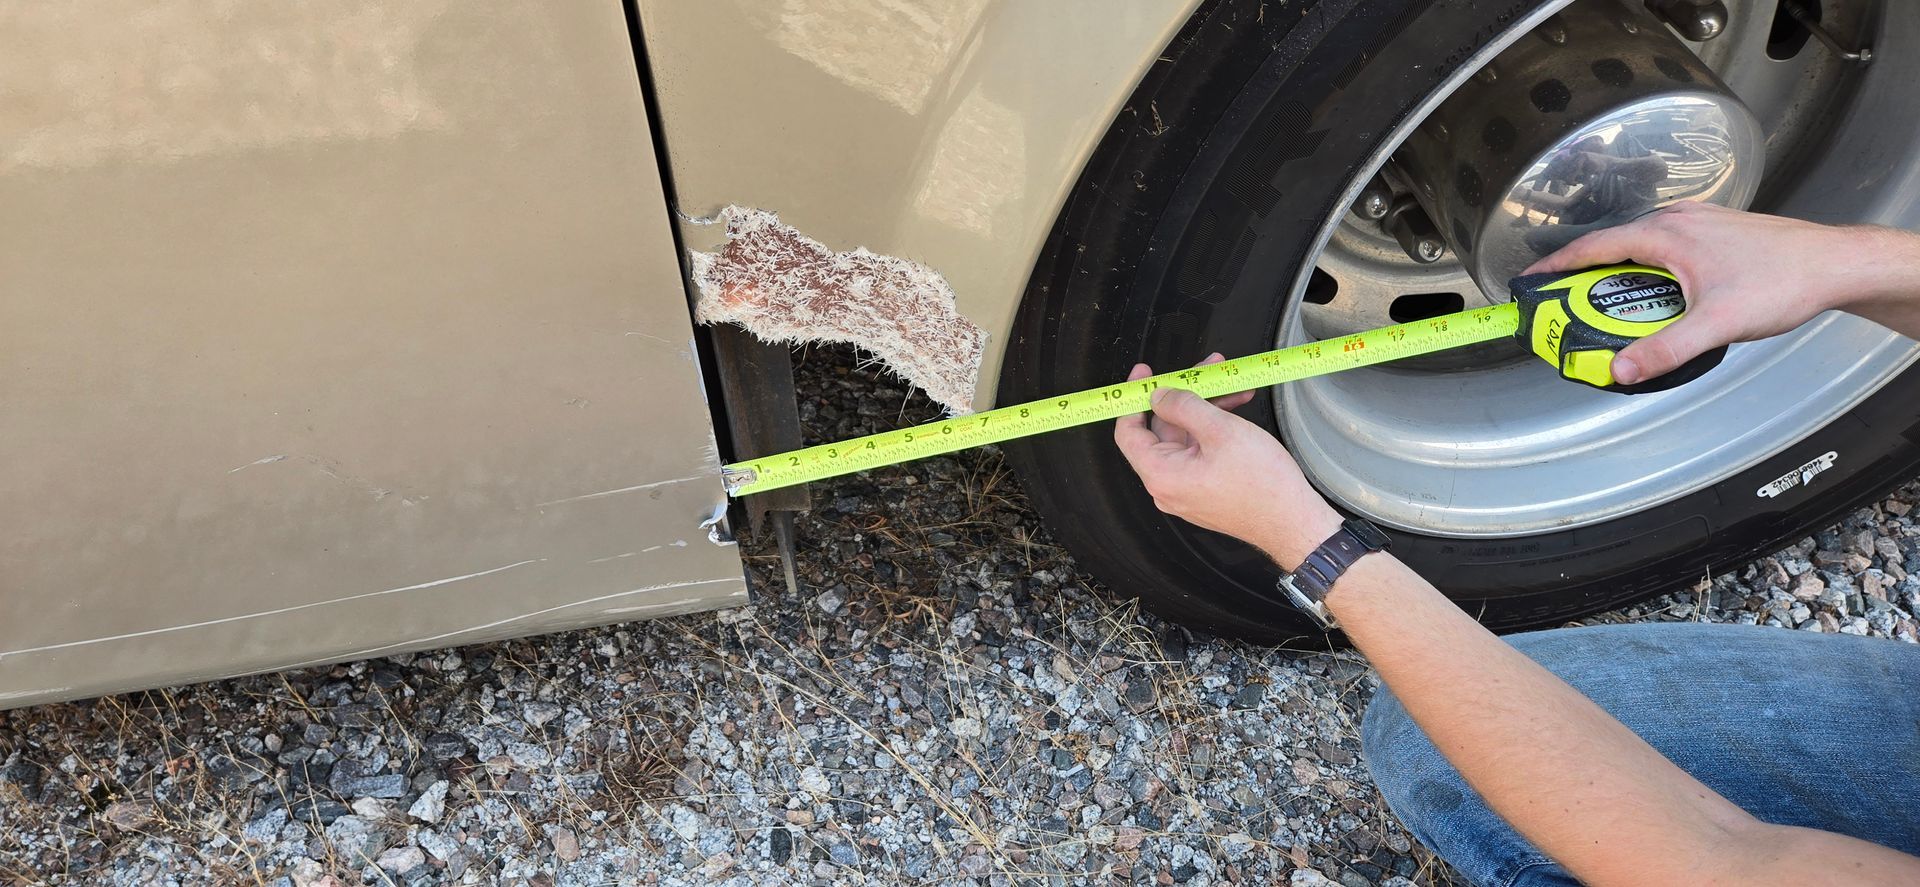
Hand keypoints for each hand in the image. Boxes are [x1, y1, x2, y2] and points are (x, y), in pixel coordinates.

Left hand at [1112, 355, 1342, 568]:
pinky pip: (1201, 451)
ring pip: (1187, 436)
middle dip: (1186, 394)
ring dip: (1207, 407)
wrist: (1294, 522)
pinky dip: (1215, 428)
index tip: (1144, 374)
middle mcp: (1168, 486)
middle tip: (1207, 369)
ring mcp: (1187, 489)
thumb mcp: (1221, 430)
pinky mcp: (1206, 489)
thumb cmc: (1263, 484)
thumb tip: (1158, 395)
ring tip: (1232, 383)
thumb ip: (1183, 406)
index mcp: (1161, 475)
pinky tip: (1236, 406)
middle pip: (1163, 429)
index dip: (1134, 398)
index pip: (1128, 431)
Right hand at [1524, 202, 1919, 383]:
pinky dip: (1644, 267)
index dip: (1557, 264)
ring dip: (1615, 271)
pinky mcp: (1714, 231)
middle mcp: (1678, 220)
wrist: (1834, 264)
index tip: (1531, 279)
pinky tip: (1654, 293)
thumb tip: (1622, 370)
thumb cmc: (1784, 281)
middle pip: (1612, 245)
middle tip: (1562, 302)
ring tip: (1604, 303)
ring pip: (1638, 245)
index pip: (1595, 246)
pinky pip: (1662, 246)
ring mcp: (1697, 222)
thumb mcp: (1717, 324)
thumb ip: (1666, 349)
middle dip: (1582, 273)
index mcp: (1668, 233)